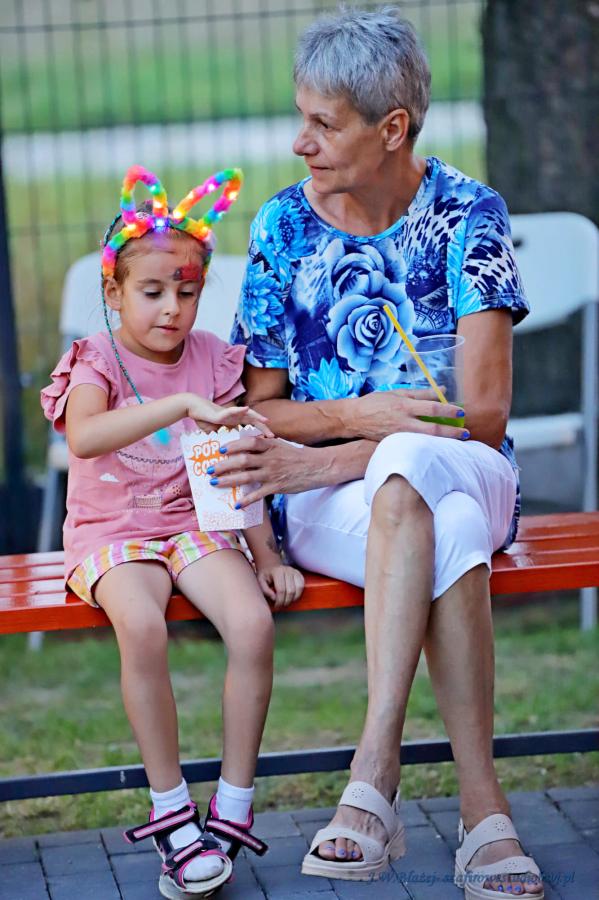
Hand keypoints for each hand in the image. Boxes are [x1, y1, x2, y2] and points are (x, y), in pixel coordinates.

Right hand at [185, 394, 273, 436]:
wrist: (192, 409)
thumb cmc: (203, 419)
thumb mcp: (215, 434)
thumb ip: (222, 440)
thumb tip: (225, 453)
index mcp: (234, 422)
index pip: (251, 428)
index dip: (260, 433)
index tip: (270, 441)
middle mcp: (234, 417)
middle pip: (253, 421)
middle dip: (263, 429)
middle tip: (274, 436)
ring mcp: (229, 413)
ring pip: (246, 414)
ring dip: (257, 417)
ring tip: (266, 421)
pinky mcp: (221, 412)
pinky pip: (232, 410)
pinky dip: (240, 409)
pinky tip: (247, 409)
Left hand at [209, 436, 315, 505]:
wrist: (318, 467)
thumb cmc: (298, 456)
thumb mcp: (281, 445)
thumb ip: (265, 444)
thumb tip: (249, 441)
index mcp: (270, 445)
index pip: (247, 443)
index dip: (232, 446)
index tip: (220, 450)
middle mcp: (269, 459)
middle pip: (242, 460)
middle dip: (223, 465)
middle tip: (209, 470)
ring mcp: (273, 473)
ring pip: (246, 476)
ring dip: (228, 480)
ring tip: (215, 484)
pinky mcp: (277, 487)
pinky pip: (258, 494)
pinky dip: (246, 500)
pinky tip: (236, 504)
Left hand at [256, 563, 303, 608]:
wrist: (270, 567)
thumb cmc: (265, 576)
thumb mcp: (260, 582)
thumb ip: (265, 590)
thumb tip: (274, 598)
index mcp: (277, 572)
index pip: (281, 590)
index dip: (279, 601)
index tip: (276, 606)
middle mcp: (288, 570)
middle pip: (291, 590)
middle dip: (286, 601)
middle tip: (281, 605)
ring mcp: (294, 571)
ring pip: (299, 588)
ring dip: (294, 598)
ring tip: (287, 602)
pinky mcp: (299, 574)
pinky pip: (302, 585)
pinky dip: (299, 593)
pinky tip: (292, 597)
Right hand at [347, 389, 466, 441]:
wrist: (355, 418)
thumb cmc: (376, 402)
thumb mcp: (398, 393)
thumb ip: (420, 393)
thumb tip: (442, 390)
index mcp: (405, 406)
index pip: (432, 408)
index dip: (449, 410)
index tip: (460, 411)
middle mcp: (404, 422)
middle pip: (433, 429)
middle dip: (452, 432)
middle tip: (465, 433)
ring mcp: (400, 435)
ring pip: (427, 440)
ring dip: (444, 441)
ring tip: (457, 440)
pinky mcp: (396, 444)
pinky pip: (416, 445)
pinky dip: (430, 446)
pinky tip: (439, 446)